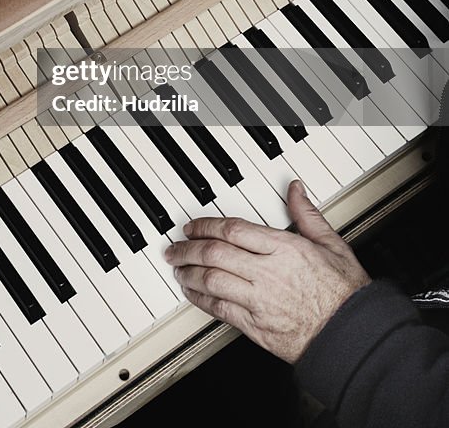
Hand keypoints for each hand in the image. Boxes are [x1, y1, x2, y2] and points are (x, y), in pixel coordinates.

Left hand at [164, 180, 370, 363]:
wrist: (352, 336)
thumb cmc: (346, 294)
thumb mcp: (332, 244)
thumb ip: (307, 215)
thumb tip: (295, 190)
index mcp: (284, 249)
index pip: (233, 230)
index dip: (206, 226)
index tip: (193, 226)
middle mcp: (267, 273)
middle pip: (215, 254)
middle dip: (188, 249)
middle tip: (174, 247)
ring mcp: (259, 301)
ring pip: (212, 281)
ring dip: (189, 273)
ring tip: (178, 269)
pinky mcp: (256, 327)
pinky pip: (220, 311)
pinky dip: (201, 301)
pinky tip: (192, 294)